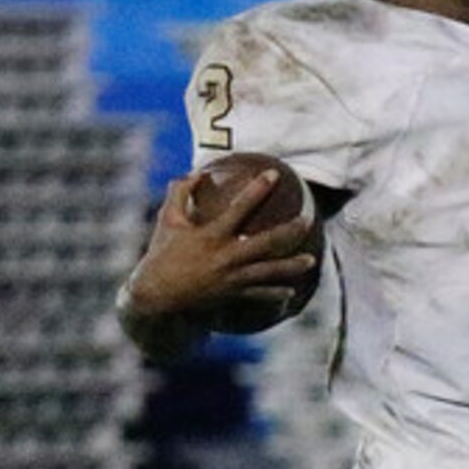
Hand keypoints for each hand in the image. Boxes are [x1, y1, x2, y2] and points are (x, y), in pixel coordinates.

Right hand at [117, 166, 321, 356]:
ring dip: (291, 266)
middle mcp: (225, 257)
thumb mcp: (167, 219)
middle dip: (289, 232)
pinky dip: (276, 294)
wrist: (156, 296)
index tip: (274, 175)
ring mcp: (231, 278)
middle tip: (307, 220)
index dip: (257, 189)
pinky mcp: (231, 294)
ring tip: (311, 260)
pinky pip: (259, 295)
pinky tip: (292, 292)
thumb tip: (198, 172)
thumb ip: (180, 191)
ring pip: (268, 272)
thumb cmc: (161, 254)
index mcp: (211, 235)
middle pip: (266, 243)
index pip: (240, 208)